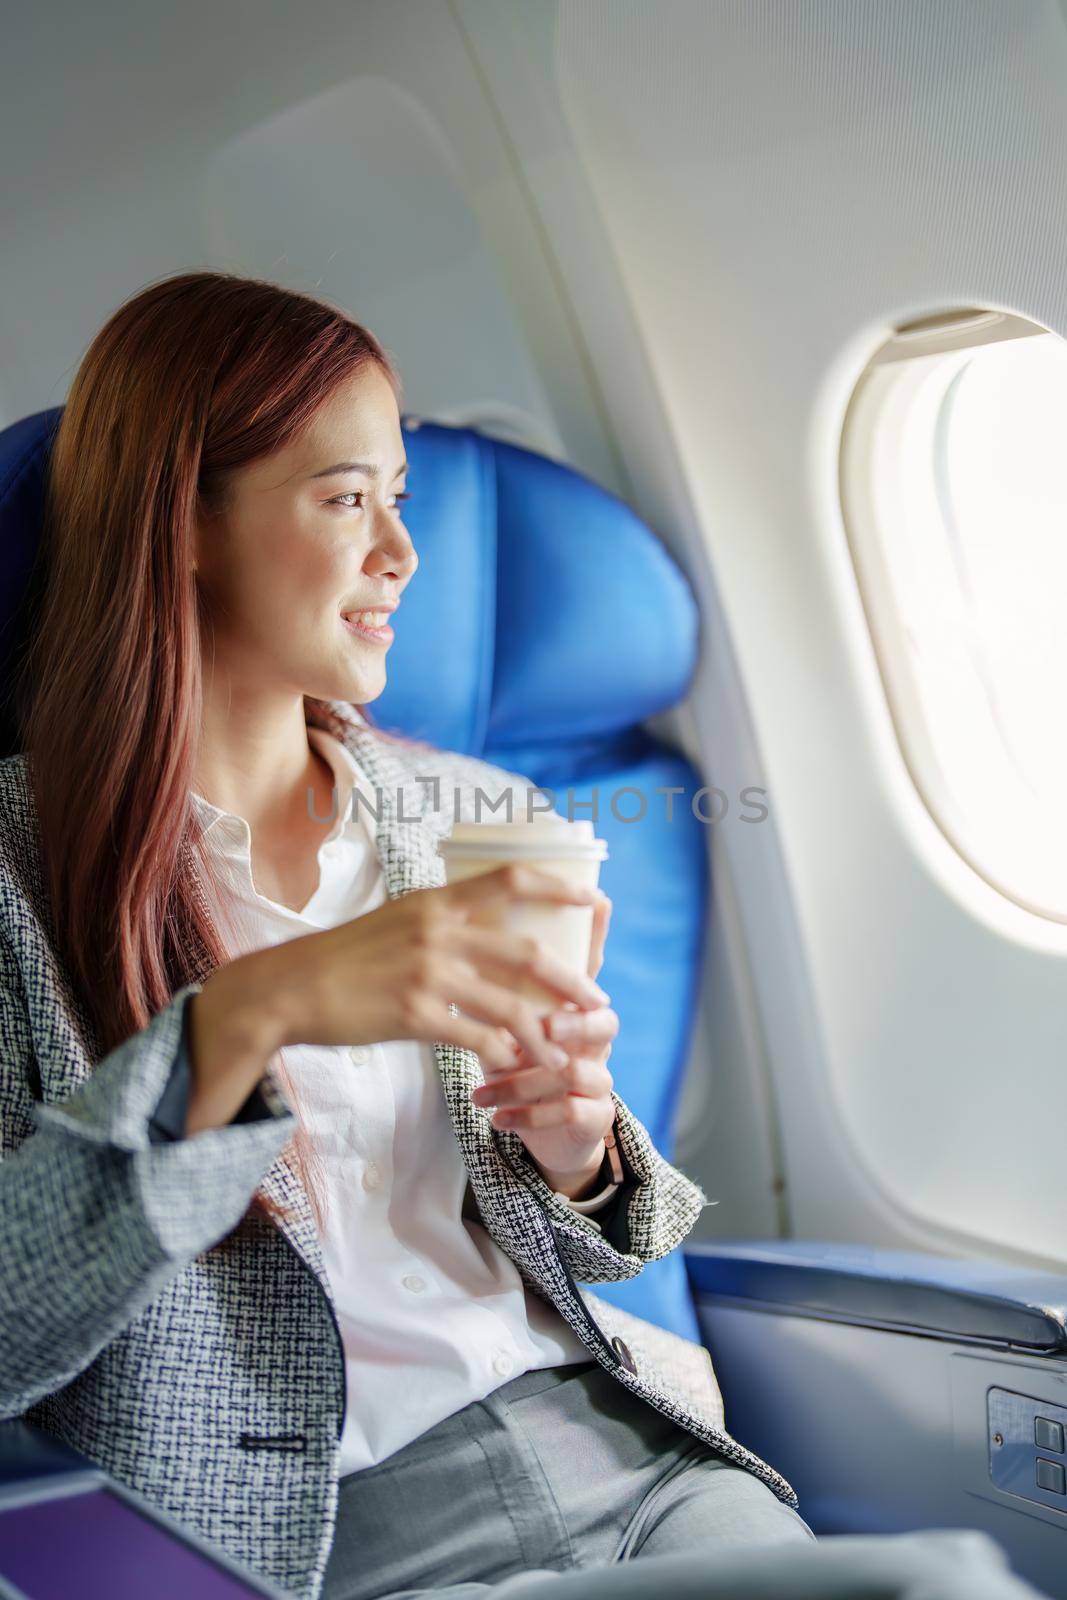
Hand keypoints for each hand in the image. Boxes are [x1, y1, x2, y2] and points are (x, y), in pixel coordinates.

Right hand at [203, 865, 609, 1078]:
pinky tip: (511, 1067)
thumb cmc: (343, 957)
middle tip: (595, 999)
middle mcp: (437, 931)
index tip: (593, 899)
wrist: (290, 988)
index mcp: (435, 901)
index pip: (510, 879)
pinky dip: (501, 1056)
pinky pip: (477, 1039)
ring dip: (544, 1036)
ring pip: (509, 1007)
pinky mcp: (414, 1015)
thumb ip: (440, 921)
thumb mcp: (396, 920)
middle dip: (570, 980)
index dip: (558, 887)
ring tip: (563, 1053)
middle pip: (526, 953)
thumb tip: (482, 926)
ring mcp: (427, 973)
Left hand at [471, 892, 617, 1183]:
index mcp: (573, 1003)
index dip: (597, 938)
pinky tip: (497, 1121)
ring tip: (480, 1094)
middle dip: (567, 1022)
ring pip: (576, 1071)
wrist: (534, 1122)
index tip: (591, 906)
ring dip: (525, 1081)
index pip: (592, 967)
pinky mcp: (595, 1114)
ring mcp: (600, 1075)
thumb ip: (491, 976)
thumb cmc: (510, 1056)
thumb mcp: (498, 1015)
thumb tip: (459, 923)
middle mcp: (595, 1036)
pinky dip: (530, 1116)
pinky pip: (572, 1112)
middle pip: (602, 1020)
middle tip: (537, 1026)